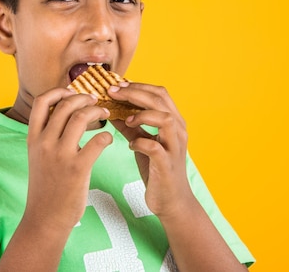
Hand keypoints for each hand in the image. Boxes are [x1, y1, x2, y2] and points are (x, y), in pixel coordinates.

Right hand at [24, 88, 113, 233]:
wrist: (45, 218)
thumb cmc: (46, 186)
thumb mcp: (37, 156)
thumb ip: (47, 135)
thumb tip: (64, 115)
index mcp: (33, 138)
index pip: (42, 101)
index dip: (59, 91)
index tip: (72, 92)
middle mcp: (44, 142)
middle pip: (66, 104)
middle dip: (84, 98)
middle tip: (95, 101)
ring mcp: (60, 155)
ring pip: (81, 117)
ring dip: (97, 111)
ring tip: (106, 114)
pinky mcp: (77, 168)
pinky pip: (97, 141)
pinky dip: (107, 135)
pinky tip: (108, 139)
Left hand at [108, 82, 193, 219]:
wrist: (171, 201)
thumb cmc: (157, 169)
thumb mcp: (142, 142)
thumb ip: (129, 126)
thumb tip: (110, 109)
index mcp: (173, 121)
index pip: (159, 93)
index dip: (138, 86)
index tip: (117, 85)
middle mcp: (178, 130)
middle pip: (160, 100)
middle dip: (134, 93)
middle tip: (113, 93)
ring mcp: (174, 147)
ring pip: (165, 119)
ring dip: (142, 114)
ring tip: (125, 120)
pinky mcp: (167, 164)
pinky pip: (155, 147)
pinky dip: (140, 142)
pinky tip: (131, 145)